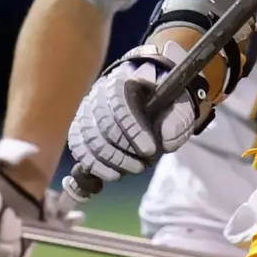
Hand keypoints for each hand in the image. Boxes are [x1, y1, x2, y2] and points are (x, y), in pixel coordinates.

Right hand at [66, 41, 212, 182]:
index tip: (149, 150)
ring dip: (111, 160)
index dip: (133, 129)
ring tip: (133, 169)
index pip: (120, 103)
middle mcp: (99, 94)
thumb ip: (177, 120)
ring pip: (89, 138)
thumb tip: (166, 139)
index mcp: (125, 81)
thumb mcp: (178, 107)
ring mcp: (86, 111)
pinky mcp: (79, 129)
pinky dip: (94, 165)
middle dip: (123, 150)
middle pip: (102, 124)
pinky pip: (78, 148)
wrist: (147, 102)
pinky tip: (113, 174)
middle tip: (143, 164)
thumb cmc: (162, 105)